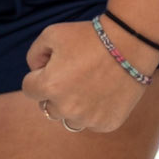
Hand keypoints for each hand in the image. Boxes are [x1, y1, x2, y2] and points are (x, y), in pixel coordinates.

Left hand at [21, 17, 158, 133]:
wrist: (129, 45)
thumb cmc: (88, 37)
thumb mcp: (51, 34)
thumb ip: (35, 55)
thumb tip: (35, 71)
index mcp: (49, 86)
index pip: (29, 89)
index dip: (38, 76)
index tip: (52, 68)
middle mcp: (66, 108)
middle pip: (48, 107)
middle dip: (54, 93)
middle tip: (72, 76)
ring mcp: (88, 118)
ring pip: (70, 119)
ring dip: (73, 107)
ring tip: (87, 86)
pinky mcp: (107, 124)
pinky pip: (92, 123)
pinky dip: (94, 112)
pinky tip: (103, 93)